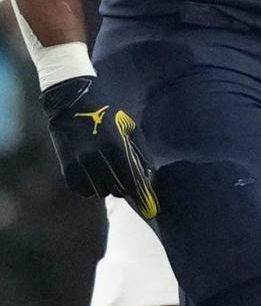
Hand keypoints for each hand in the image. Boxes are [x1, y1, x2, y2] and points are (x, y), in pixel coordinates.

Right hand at [41, 76, 158, 218]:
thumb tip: (150, 174)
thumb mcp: (129, 125)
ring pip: (98, 191)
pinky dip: (89, 187)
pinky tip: (93, 176)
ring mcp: (80, 162)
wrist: (73, 100)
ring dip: (106, 187)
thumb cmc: (108, 111)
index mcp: (116, 145)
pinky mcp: (66, 166)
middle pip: (115, 188)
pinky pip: (80, 189)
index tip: (148, 205)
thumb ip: (140, 150)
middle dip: (123, 188)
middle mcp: (97, 156)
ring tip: (108, 174)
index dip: (140, 194)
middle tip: (125, 181)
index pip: (130, 179)